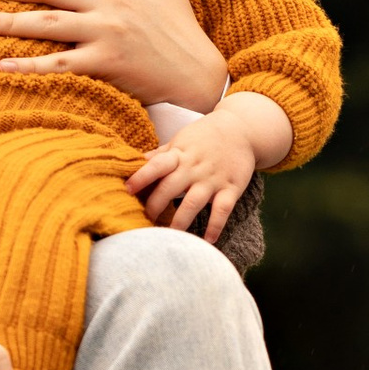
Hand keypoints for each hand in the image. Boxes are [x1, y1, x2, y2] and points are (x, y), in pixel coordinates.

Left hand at [124, 92, 293, 242]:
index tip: (127, 189)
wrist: (241, 129)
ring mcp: (213, 179)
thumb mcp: (182, 140)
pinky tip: (208, 240)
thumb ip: (161, 154)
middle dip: (155, 205)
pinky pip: (222, 209)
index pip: (157, 165)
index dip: (141, 176)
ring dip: (180, 220)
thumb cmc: (205, 136)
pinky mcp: (232, 188)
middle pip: (170, 188)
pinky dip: (216, 225)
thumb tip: (136, 162)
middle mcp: (194, 167)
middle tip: (144, 221)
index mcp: (179, 154)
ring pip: (193, 202)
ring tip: (169, 236)